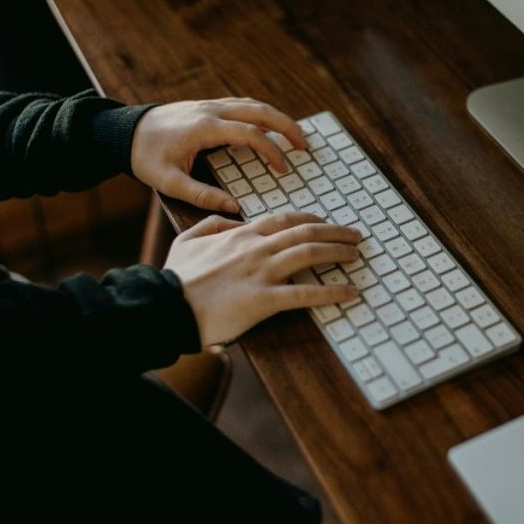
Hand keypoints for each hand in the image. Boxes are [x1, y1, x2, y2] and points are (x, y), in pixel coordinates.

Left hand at [131, 97, 307, 211]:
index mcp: (205, 128)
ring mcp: (209, 104)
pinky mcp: (206, 105)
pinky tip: (269, 126)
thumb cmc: (144, 157)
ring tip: (294, 136)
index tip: (283, 168)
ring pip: (253, 104)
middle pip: (260, 111)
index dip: (272, 150)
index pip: (251, 134)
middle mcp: (211, 110)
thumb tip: (234, 208)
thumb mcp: (169, 182)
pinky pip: (242, 104)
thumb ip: (202, 196)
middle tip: (305, 145)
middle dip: (287, 126)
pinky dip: (261, 113)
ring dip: (277, 117)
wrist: (123, 131)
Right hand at [164, 213, 361, 346]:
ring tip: (356, 254)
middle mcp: (256, 248)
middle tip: (354, 235)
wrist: (167, 305)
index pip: (284, 219)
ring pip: (309, 253)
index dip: (310, 219)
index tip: (325, 222)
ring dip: (338, 251)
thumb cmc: (176, 277)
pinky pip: (305, 293)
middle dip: (334, 231)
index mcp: (239, 234)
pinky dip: (332, 291)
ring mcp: (262, 272)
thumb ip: (211, 224)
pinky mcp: (264, 300)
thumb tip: (230, 218)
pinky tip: (350, 291)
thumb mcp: (187, 240)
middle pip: (304, 231)